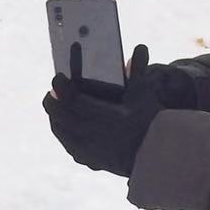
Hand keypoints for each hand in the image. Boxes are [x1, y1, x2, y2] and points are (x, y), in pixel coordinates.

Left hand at [43, 44, 166, 176]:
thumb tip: (140, 48)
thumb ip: (137, 72)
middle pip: (60, 115)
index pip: (71, 98)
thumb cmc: (150, 122)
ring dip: (56, 117)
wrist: (156, 155)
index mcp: (102, 115)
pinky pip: (69, 146)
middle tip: (53, 91)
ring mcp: (88, 150)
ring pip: (61, 131)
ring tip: (57, 107)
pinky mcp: (90, 161)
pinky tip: (67, 128)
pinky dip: (65, 134)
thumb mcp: (143, 95)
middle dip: (54, 101)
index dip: (61, 86)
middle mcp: (91, 134)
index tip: (58, 77)